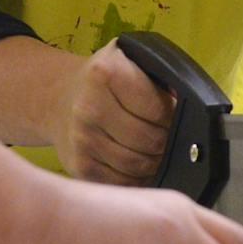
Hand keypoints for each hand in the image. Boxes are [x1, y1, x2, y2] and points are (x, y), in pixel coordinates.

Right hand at [52, 40, 175, 183]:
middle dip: (165, 141)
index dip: (173, 116)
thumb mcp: (129, 60)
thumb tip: (185, 109)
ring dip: (154, 162)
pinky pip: (122, 182)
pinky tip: (139, 166)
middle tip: (166, 136)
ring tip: (155, 151)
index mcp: (105, 74)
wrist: (57, 98)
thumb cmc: (104, 81)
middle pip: (149, 140)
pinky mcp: (79, 166)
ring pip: (137, 166)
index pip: (158, 109)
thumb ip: (157, 78)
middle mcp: (89, 107)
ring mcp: (82, 140)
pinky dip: (137, 179)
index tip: (172, 116)